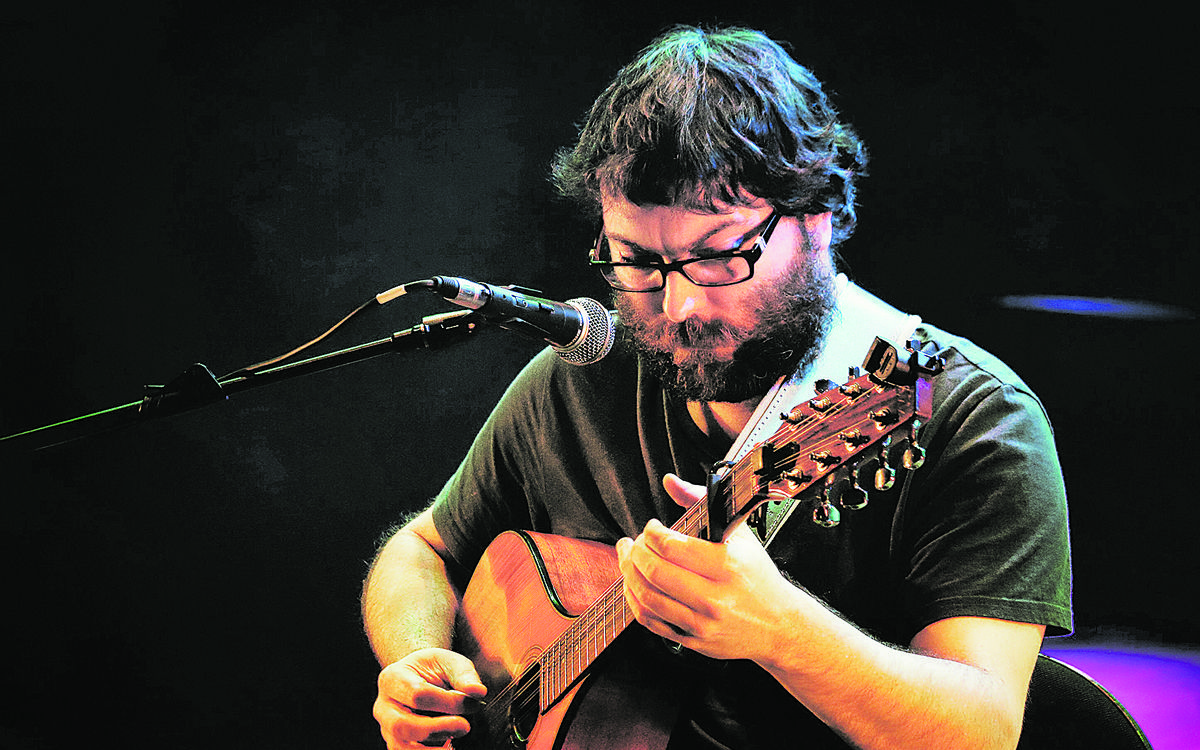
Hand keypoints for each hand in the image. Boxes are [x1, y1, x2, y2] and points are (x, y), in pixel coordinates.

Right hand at [373, 647, 486, 747]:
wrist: (420, 678)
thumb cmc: (435, 669)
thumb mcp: (450, 662)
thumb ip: (464, 675)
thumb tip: (478, 692)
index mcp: (392, 678)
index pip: (417, 694)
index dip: (447, 702)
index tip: (472, 704)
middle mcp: (383, 706)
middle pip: (402, 725)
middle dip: (436, 729)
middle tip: (465, 727)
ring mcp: (386, 727)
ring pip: (401, 746)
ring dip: (431, 749)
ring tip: (454, 744)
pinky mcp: (395, 743)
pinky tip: (447, 747)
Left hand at [615, 473, 795, 661]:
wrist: (778, 625)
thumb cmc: (758, 578)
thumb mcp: (739, 534)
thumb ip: (702, 502)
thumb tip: (672, 483)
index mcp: (726, 566)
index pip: (671, 547)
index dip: (651, 532)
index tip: (652, 527)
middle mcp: (714, 597)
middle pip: (654, 571)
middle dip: (634, 552)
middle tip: (633, 543)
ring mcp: (702, 622)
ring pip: (647, 598)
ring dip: (629, 575)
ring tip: (629, 560)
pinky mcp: (693, 641)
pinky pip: (651, 622)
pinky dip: (635, 601)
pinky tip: (635, 586)